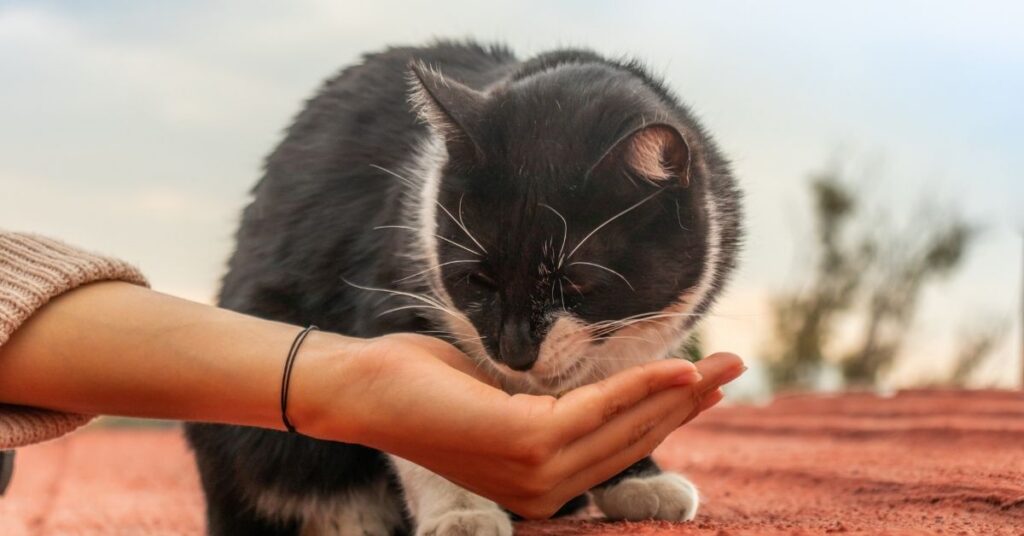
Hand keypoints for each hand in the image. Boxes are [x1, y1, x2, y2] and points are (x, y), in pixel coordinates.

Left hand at [292, 332, 744, 518]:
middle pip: (634, 440)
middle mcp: (544, 491)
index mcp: (540, 485)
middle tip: (733, 367)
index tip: (706, 387)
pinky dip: (644, 386)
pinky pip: (600, 409)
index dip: (668, 417)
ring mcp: (536, 474)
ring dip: (680, 391)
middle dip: (689, 403)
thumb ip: (556, 403)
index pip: (620, 449)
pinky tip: (679, 368)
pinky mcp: (526, 446)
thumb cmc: (430, 386)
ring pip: (627, 426)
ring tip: (723, 364)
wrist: (366, 387)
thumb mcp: (506, 398)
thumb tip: (606, 384)